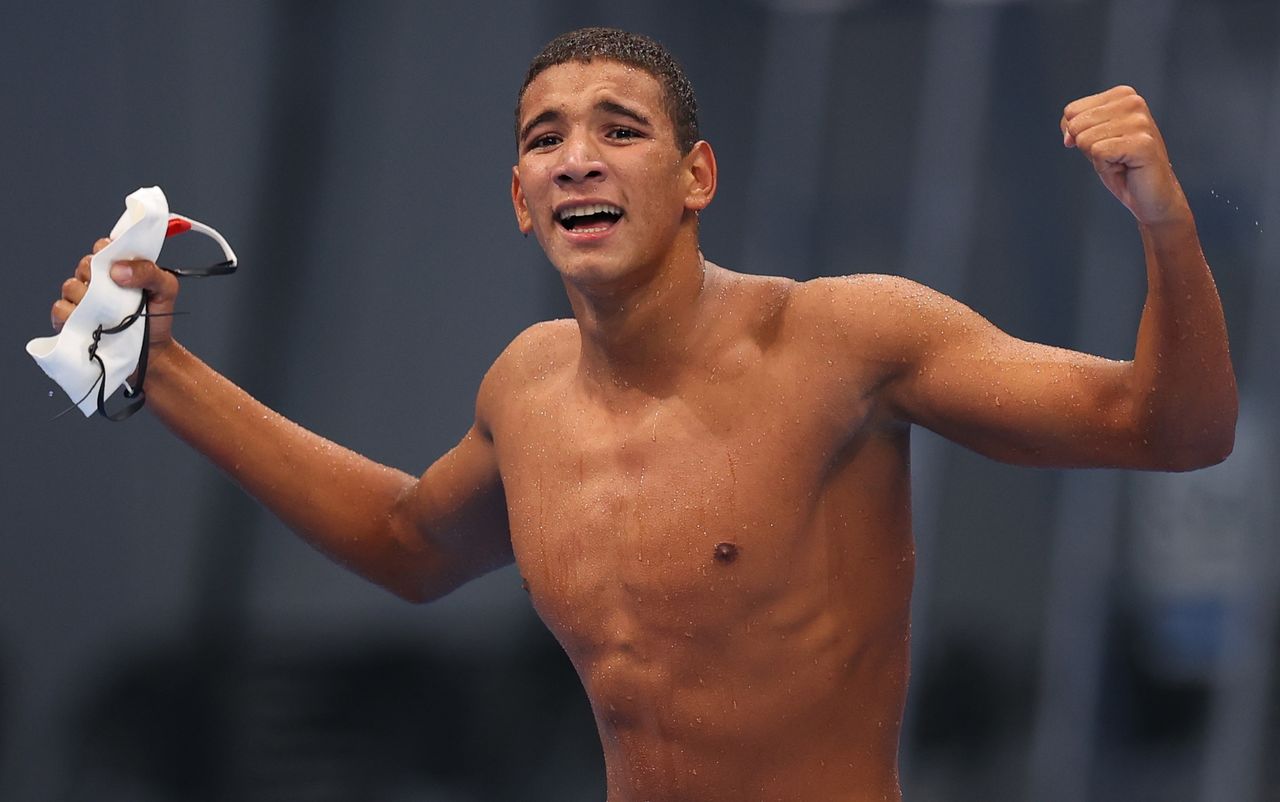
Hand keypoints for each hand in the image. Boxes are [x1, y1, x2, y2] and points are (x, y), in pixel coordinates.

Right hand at [52, 237, 182, 352]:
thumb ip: (149, 271)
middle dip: (98, 276)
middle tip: (116, 292)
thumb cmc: (157, 318)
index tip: (118, 265)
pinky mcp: (71, 320)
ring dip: (87, 297)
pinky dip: (71, 314)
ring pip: (70, 286)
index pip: (102, 247)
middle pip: (84, 265)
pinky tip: (90, 322)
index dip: (107, 251)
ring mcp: (82, 300)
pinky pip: (60, 309)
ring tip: (108, 312)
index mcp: (117, 268)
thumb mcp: (166, 289)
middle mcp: (96, 281)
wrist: (152, 352)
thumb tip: (117, 270)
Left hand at [1061, 85, 1190, 225]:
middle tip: (1113, 155)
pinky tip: (1125, 167)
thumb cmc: (1121, 166)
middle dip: (1087, 147)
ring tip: (1120, 161)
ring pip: (1085, 139)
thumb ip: (1073, 128)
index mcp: (1122, 94)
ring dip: (1098, 158)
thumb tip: (1069, 137)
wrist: (1150, 194)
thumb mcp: (1091, 140)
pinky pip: (1098, 153)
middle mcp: (1133, 102)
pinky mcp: (1142, 143)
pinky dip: (1105, 167)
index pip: (1071, 112)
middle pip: (1076, 125)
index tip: (1103, 143)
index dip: (1077, 135)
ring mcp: (1140, 122)